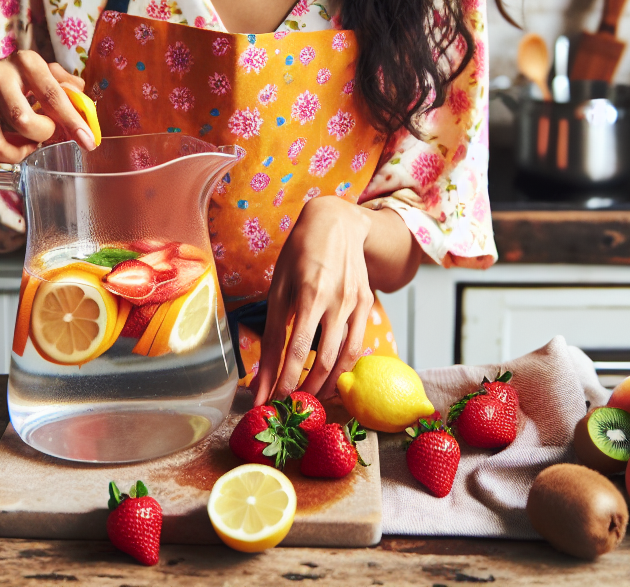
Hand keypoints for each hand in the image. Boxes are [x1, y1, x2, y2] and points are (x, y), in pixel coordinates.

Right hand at [0, 50, 93, 163]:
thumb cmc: (19, 84)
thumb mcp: (44, 76)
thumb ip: (68, 88)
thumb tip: (85, 107)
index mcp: (26, 62)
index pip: (53, 96)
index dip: (72, 122)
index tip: (88, 141)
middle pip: (23, 122)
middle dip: (41, 136)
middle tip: (44, 134)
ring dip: (19, 152)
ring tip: (26, 143)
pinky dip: (1, 156)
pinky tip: (7, 143)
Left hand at [252, 195, 374, 404]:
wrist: (337, 223)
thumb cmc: (299, 253)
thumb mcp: (279, 285)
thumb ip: (273, 330)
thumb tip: (261, 373)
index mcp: (310, 292)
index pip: (295, 348)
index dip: (282, 380)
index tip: (269, 402)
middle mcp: (337, 299)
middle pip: (323, 359)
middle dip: (304, 389)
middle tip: (288, 406)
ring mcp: (357, 302)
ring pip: (345, 358)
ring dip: (326, 385)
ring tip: (307, 398)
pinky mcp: (368, 304)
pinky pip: (357, 345)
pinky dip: (344, 367)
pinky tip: (329, 377)